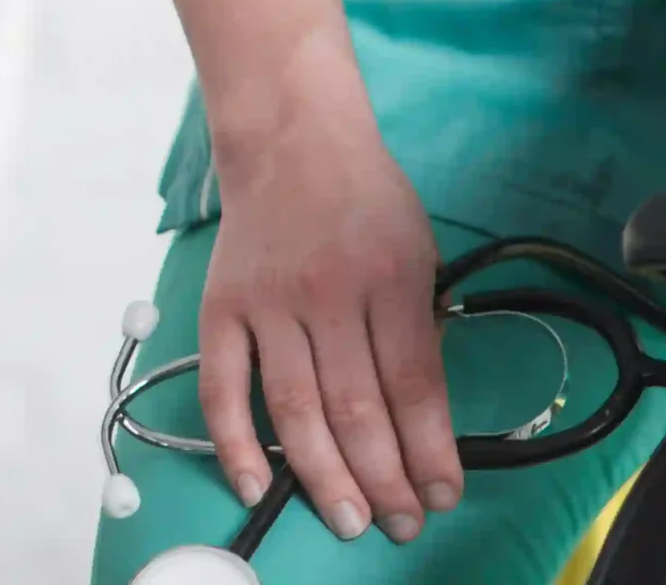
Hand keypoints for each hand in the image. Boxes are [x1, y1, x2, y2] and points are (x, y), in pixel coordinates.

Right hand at [200, 106, 460, 542]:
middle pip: (358, 406)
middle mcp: (330, 293)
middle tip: (400, 523)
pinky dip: (234, 446)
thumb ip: (419, 321)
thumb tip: (423, 410)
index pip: (415, 381)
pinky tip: (255, 487)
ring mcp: (270, 304)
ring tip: (351, 521)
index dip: (430, 447)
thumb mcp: (418, 246)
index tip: (444, 493)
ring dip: (323, 477)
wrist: (294, 142)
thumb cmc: (366, 198)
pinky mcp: (220, 311)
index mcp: (391, 275)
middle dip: (385, 477)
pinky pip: (223, 392)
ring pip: (295, 410)